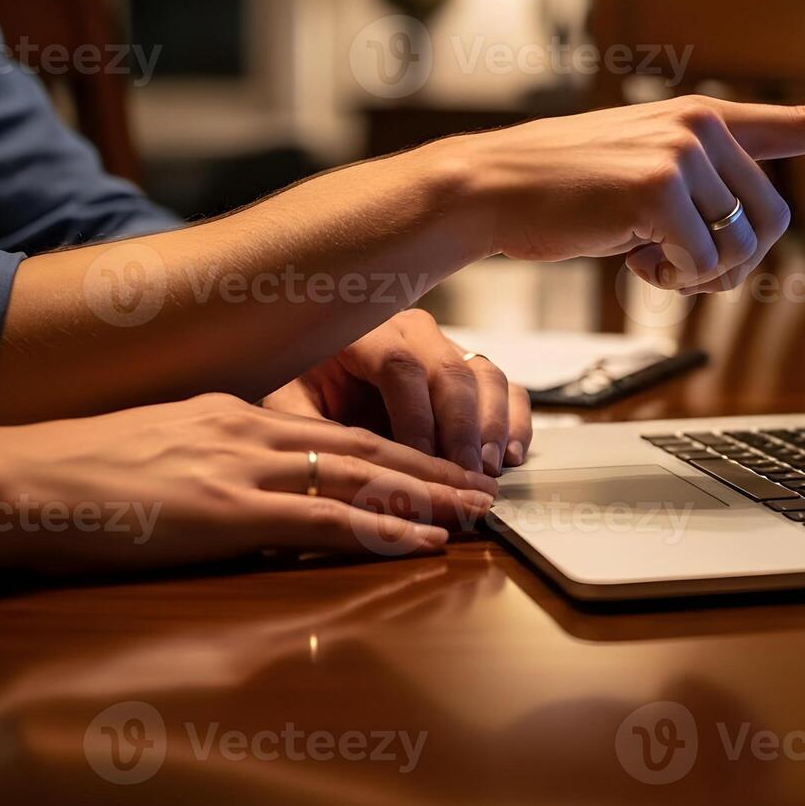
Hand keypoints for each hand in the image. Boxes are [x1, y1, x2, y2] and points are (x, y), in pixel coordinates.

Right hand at [0, 394, 498, 572]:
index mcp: (235, 412)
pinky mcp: (229, 510)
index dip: (398, 449)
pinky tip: (421, 540)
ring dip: (426, 497)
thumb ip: (215, 457)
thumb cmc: (79, 473)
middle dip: (432, 468)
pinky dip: (381, 529)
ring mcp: (243, 467)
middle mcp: (251, 429)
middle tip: (483, 485)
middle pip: (367, 447)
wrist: (21, 478)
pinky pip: (325, 520)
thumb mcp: (162, 446)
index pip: (338, 431)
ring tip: (475, 511)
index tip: (440, 464)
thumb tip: (251, 484)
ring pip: (361, 478)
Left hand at [263, 310, 532, 475]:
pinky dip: (515, 420)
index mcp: (363, 332)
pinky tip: (511, 456)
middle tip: (465, 474)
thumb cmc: (303, 386)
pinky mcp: (470, 368)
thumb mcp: (289, 403)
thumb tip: (335, 469)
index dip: (415, 416)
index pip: (399, 367)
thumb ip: (307, 430)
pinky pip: (506, 386)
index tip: (420, 460)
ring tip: (489, 469)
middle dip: (462, 428)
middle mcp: (412, 331)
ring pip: (485, 374)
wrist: (319, 367)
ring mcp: (447, 347)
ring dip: (493, 425)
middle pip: (451, 370)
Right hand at [436, 95, 804, 291]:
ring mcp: (682, 152)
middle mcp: (701, 126)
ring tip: (645, 254)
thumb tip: (740, 240)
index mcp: (701, 119)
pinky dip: (667, 280)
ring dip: (697, 273)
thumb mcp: (638, 175)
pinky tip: (627, 255)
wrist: (491, 188)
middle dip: (732, 261)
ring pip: (739, 249)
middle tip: (676, 265)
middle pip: (772, 222)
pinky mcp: (659, 187)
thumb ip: (697, 187)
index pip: (797, 125)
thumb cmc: (561, 193)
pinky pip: (700, 264)